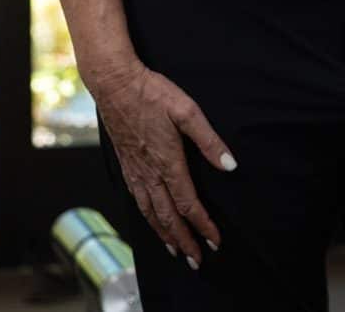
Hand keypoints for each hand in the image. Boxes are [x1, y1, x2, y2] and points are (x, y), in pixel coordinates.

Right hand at [89, 59, 234, 266]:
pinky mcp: (126, 165)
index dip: (203, 225)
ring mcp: (135, 170)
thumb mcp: (187, 111)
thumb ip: (209, 141)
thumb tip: (230, 165)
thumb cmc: (152, 93)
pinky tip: (152, 220)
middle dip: (184, 240)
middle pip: (167, 217)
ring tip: (177, 250)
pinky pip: (137, 200)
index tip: (215, 240)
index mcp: (167, 162)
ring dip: (164, 234)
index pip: (188, 203)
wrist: (114, 85)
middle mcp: (149, 172)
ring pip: (150, 212)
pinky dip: (148, 218)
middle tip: (197, 259)